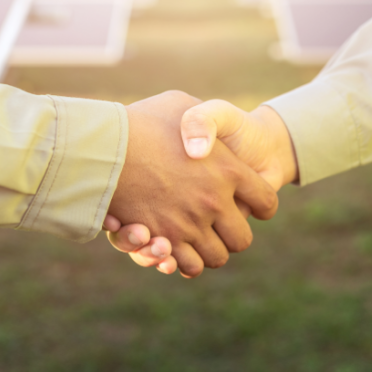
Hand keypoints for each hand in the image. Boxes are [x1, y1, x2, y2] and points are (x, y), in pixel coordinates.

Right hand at [105, 91, 278, 276]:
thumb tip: (208, 146)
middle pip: (242, 238)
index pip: (265, 201)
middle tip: (220, 225)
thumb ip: (204, 120)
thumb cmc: (143, 121)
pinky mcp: (165, 242)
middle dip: (233, 234)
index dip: (261, 204)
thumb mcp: (181, 105)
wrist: (105, 144)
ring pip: (217, 257)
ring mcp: (191, 224)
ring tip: (197, 238)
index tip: (253, 204)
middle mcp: (215, 201)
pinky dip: (184, 262)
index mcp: (229, 170)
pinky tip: (176, 249)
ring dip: (209, 250)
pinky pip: (189, 266)